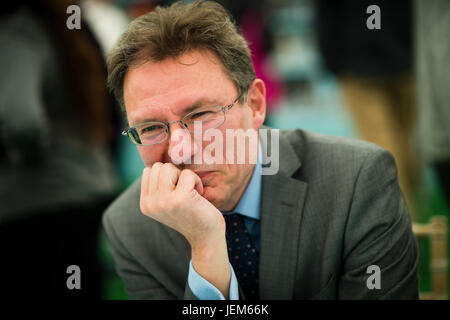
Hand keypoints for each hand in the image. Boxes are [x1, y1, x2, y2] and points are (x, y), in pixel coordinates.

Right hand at [140, 162, 230, 297]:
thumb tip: (158, 161)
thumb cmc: (191, 214)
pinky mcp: (179, 198)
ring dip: (184, 176)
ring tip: (191, 192)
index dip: (166, 176)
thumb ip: (159, 185)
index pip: (149, 171)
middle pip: (158, 167)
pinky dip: (196, 181)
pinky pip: (187, 174)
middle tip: (185, 192)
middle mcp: (150, 203)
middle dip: (174, 174)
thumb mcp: (168, 201)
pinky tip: (199, 196)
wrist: (207, 237)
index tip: (176, 191)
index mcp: (145, 204)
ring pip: (168, 167)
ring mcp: (163, 201)